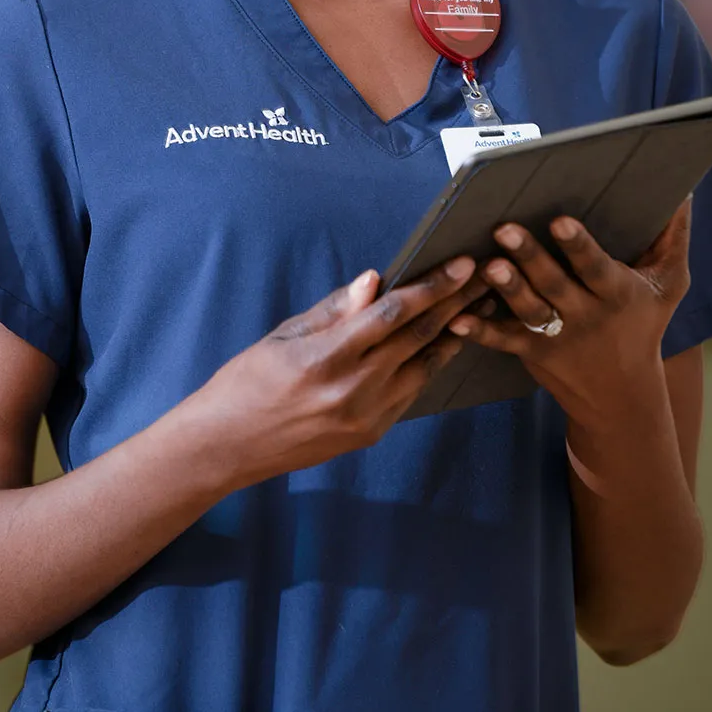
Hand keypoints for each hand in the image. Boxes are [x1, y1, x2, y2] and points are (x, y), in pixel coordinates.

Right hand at [188, 259, 478, 487]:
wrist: (227, 446)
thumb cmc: (247, 382)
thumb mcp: (284, 335)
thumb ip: (334, 309)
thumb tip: (375, 280)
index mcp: (327, 357)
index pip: (392, 313)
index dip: (431, 287)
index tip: (460, 264)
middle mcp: (353, 390)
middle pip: (418, 338)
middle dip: (455, 304)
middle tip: (485, 277)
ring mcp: (366, 416)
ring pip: (423, 367)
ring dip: (453, 335)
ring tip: (478, 307)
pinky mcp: (370, 434)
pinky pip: (409, 392)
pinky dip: (428, 365)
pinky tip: (443, 344)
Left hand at [447, 202, 692, 432]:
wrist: (622, 395)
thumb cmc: (645, 324)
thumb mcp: (667, 285)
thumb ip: (673, 237)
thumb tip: (683, 189)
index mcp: (617, 294)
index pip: (597, 268)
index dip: (579, 246)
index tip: (560, 221)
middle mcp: (585, 315)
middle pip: (555, 284)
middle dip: (530, 257)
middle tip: (505, 229)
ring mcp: (556, 336)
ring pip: (527, 310)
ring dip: (506, 289)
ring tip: (486, 265)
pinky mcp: (531, 351)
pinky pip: (502, 341)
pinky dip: (479, 332)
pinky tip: (456, 318)